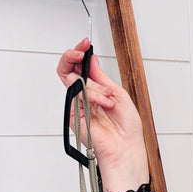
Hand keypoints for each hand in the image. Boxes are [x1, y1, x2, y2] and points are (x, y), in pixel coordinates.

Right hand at [56, 39, 147, 191]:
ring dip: (96, 88)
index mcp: (95, 90)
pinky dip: (94, 97)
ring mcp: (77, 106)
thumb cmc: (126, 128)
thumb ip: (100, 77)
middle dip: (72, 56)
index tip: (86, 43)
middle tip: (80, 51)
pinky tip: (106, 104)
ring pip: (74, 82)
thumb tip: (91, 60)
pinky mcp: (73, 116)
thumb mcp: (118, 94)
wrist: (126, 148)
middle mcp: (83, 97)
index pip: (79, 67)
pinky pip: (77, 96)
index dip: (79, 52)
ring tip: (109, 101)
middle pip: (66, 70)